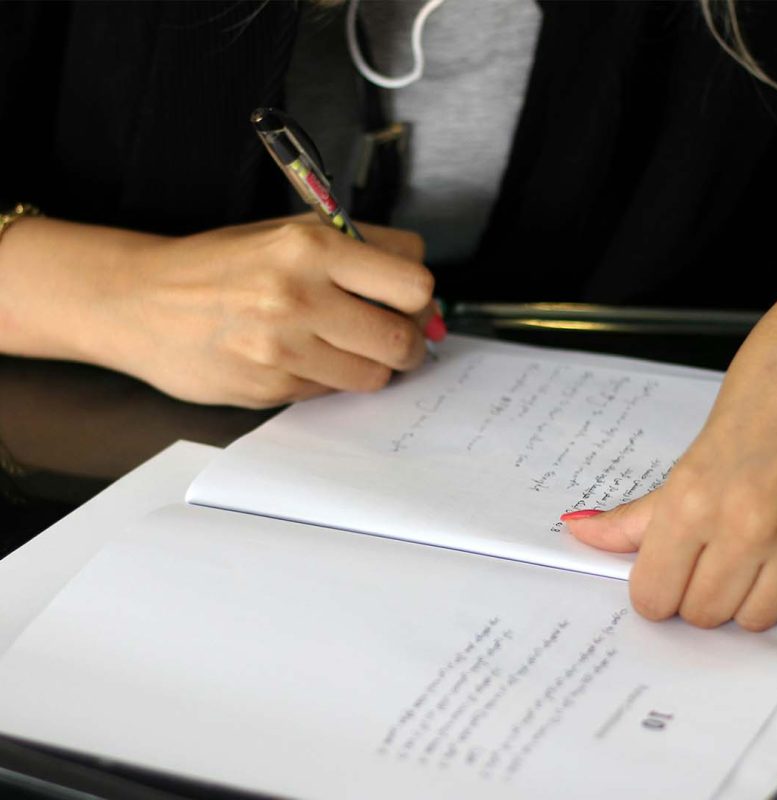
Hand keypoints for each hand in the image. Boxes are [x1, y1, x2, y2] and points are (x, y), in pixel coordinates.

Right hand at [0, 214, 437, 407]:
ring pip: (374, 375)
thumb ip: (362, 254)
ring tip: (344, 347)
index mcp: (311, 245)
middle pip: (401, 338)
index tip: (406, 304)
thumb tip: (422, 300)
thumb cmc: (222, 264)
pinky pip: (333, 391)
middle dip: (407, 342)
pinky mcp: (271, 387)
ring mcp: (284, 348)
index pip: (413, 282)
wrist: (143, 302)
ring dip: (372, 365)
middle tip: (391, 337)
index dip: (418, 297)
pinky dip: (331, 378)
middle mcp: (300, 296)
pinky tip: (305, 358)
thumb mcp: (289, 233)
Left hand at [562, 281, 776, 631]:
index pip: (653, 594)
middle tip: (696, 563)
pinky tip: (767, 562)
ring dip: (734, 600)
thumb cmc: (748, 419)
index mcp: (690, 503)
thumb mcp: (682, 467)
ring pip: (746, 619)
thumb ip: (635, 516)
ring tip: (735, 560)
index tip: (656, 582)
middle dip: (691, 596)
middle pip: (698, 613)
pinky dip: (772, 594)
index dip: (652, 594)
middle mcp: (740, 527)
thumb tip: (581, 531)